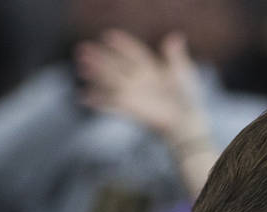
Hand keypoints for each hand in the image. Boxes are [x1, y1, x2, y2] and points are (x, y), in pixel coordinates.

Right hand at [76, 30, 207, 147]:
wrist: (185, 120)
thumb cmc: (185, 96)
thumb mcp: (182, 73)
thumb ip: (176, 56)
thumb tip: (176, 37)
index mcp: (150, 67)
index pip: (133, 52)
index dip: (121, 44)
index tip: (108, 35)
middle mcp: (138, 78)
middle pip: (116, 64)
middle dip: (100, 57)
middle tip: (84, 49)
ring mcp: (133, 92)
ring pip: (110, 81)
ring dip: (95, 74)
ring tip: (81, 67)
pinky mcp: (130, 107)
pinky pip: (111, 102)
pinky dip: (98, 99)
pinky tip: (84, 97)